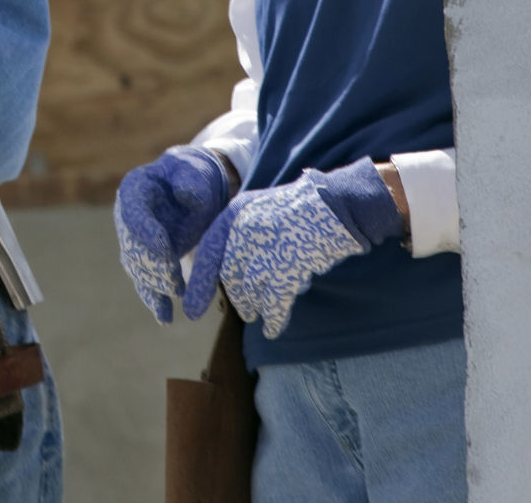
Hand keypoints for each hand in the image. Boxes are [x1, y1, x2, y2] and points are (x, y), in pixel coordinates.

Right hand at [114, 146, 234, 322]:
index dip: (146, 234)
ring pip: (138, 267)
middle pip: (132, 246)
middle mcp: (128, 215)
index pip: (132, 213)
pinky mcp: (147, 258)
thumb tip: (185, 194)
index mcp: (134, 189)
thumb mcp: (195, 170)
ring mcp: (135, 239)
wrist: (199, 187)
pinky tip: (165, 317)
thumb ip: (190, 178)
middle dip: (153, 265)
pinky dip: (155, 299)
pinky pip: (146, 281)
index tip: (167, 250)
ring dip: (156, 283)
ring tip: (178, 292)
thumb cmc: (196, 174)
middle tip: (176, 280)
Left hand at [185, 157, 403, 336]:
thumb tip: (232, 271)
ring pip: (249, 291)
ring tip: (261, 312)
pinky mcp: (287, 265)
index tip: (191, 310)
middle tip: (246, 310)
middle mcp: (244, 229)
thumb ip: (245, 237)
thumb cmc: (305, 209)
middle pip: (229, 276)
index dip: (199, 284)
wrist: (339, 203)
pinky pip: (273, 302)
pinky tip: (274, 328)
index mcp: (236, 213)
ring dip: (255, 306)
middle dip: (238, 296)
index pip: (207, 253)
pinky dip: (274, 319)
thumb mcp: (263, 212)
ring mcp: (265, 247)